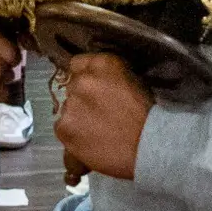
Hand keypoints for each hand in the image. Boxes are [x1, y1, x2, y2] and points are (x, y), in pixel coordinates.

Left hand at [54, 53, 152, 181]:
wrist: (150, 147)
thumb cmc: (148, 116)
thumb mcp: (133, 81)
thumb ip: (109, 77)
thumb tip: (99, 82)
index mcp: (103, 64)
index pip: (78, 64)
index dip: (85, 77)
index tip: (94, 90)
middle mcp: (82, 80)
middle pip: (72, 87)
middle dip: (82, 98)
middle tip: (98, 113)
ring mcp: (70, 104)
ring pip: (66, 108)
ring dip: (77, 116)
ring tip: (96, 131)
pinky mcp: (63, 127)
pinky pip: (62, 127)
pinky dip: (72, 134)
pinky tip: (89, 141)